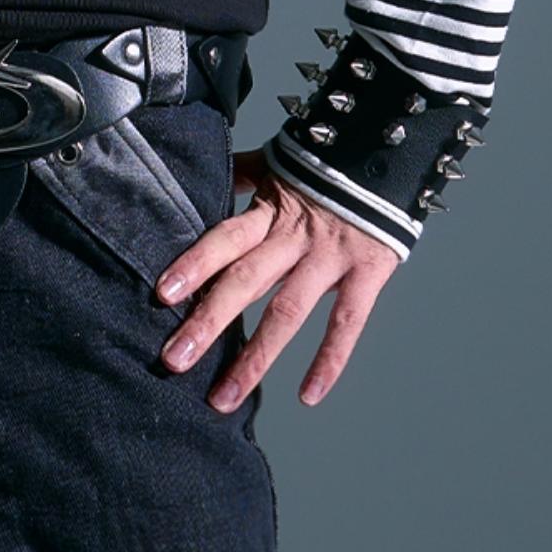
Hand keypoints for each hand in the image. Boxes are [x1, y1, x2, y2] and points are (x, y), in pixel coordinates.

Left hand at [152, 146, 399, 409]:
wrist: (388, 154)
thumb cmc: (326, 166)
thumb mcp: (281, 166)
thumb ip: (246, 176)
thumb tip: (208, 171)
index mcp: (270, 210)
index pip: (225, 238)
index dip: (195, 263)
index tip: (163, 294)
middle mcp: (295, 235)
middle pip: (245, 280)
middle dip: (208, 322)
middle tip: (174, 360)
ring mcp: (331, 255)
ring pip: (287, 311)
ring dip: (255, 358)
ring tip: (225, 398)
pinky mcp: (368, 271)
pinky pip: (348, 321)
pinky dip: (330, 360)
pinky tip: (308, 395)